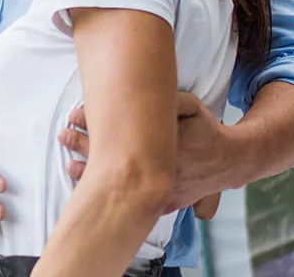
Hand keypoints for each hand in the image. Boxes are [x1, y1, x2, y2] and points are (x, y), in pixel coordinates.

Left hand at [58, 93, 232, 213]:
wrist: (229, 161)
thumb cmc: (207, 130)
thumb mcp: (192, 107)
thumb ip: (172, 100)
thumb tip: (152, 92)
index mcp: (162, 142)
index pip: (118, 131)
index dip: (93, 122)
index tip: (74, 115)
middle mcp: (159, 167)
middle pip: (113, 156)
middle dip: (84, 144)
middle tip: (63, 134)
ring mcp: (161, 187)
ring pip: (120, 183)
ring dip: (92, 173)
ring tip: (68, 164)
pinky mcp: (164, 202)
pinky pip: (134, 202)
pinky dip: (114, 196)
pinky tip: (91, 191)